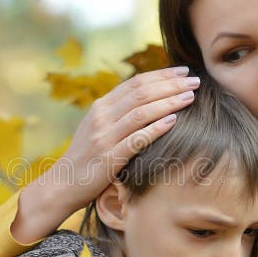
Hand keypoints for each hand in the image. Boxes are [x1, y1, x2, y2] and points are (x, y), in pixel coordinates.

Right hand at [11, 66, 199, 242]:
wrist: (62, 185)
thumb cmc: (86, 158)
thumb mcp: (96, 129)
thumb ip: (116, 114)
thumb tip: (146, 99)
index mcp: (100, 107)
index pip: (134, 83)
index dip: (161, 75)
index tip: (183, 71)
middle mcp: (101, 117)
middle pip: (141, 93)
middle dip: (170, 84)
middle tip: (195, 80)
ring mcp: (104, 137)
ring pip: (140, 112)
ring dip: (168, 102)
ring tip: (190, 96)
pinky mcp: (109, 158)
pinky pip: (136, 139)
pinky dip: (156, 128)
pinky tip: (173, 121)